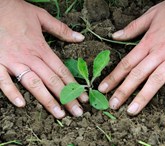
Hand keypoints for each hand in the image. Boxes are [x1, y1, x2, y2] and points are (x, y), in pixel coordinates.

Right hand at [0, 0, 87, 117]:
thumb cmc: (15, 11)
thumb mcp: (41, 16)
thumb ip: (61, 29)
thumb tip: (80, 38)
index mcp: (41, 48)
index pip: (61, 70)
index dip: (74, 85)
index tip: (83, 97)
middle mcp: (29, 57)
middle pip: (52, 81)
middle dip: (66, 98)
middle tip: (77, 112)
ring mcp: (13, 61)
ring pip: (33, 84)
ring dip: (47, 100)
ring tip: (59, 114)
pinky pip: (3, 80)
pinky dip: (11, 92)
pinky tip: (21, 104)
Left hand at [98, 0, 164, 114]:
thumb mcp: (151, 14)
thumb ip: (132, 28)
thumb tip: (114, 36)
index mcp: (148, 42)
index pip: (127, 63)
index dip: (114, 77)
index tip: (103, 88)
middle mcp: (159, 52)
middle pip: (138, 74)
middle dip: (123, 91)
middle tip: (112, 105)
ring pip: (157, 79)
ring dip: (143, 96)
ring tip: (132, 110)